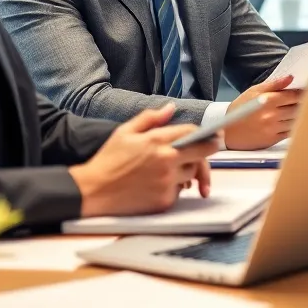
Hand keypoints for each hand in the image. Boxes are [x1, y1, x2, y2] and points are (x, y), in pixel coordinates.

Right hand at [70, 103, 219, 217]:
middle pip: (203, 153)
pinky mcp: (165, 200)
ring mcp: (167, 182)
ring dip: (188, 169)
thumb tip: (171, 107)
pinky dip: (175, 186)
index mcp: (157, 141)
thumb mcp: (124, 132)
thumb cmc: (108, 159)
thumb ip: (150, 118)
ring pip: (192, 172)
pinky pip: (180, 190)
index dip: (206, 132)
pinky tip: (160, 183)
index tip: (215, 134)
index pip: (192, 132)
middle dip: (209, 149)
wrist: (92, 191)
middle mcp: (166, 161)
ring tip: (173, 167)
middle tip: (212, 146)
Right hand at [223, 75, 302, 149]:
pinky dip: (292, 126)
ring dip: (298, 115)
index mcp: (267, 101)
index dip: (302, 93)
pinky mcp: (272, 140)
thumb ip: (274, 84)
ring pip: (295, 120)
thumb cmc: (240, 109)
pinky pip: (290, 132)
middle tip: (303, 101)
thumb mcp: (253, 91)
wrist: (227, 131)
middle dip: (302, 104)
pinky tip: (287, 121)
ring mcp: (273, 129)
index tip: (305, 91)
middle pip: (298, 108)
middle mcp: (271, 115)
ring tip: (293, 111)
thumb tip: (290, 78)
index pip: (294, 96)